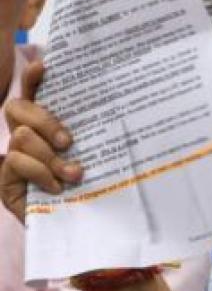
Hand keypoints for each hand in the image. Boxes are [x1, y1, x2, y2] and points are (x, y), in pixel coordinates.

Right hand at [0, 61, 82, 223]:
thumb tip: (122, 101)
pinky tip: (57, 187)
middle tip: (70, 141)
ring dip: (50, 156)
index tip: (44, 65)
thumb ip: (95, 130)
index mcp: (48, 123)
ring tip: (74, 174)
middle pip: (18, 107)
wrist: (83, 225)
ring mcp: (12, 155)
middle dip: (45, 120)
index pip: (33, 91)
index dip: (33, 77)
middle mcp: (26, 134)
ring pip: (21, 136)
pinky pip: (16, 162)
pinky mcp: (4, 178)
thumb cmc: (94, 184)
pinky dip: (41, 173)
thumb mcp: (97, 153)